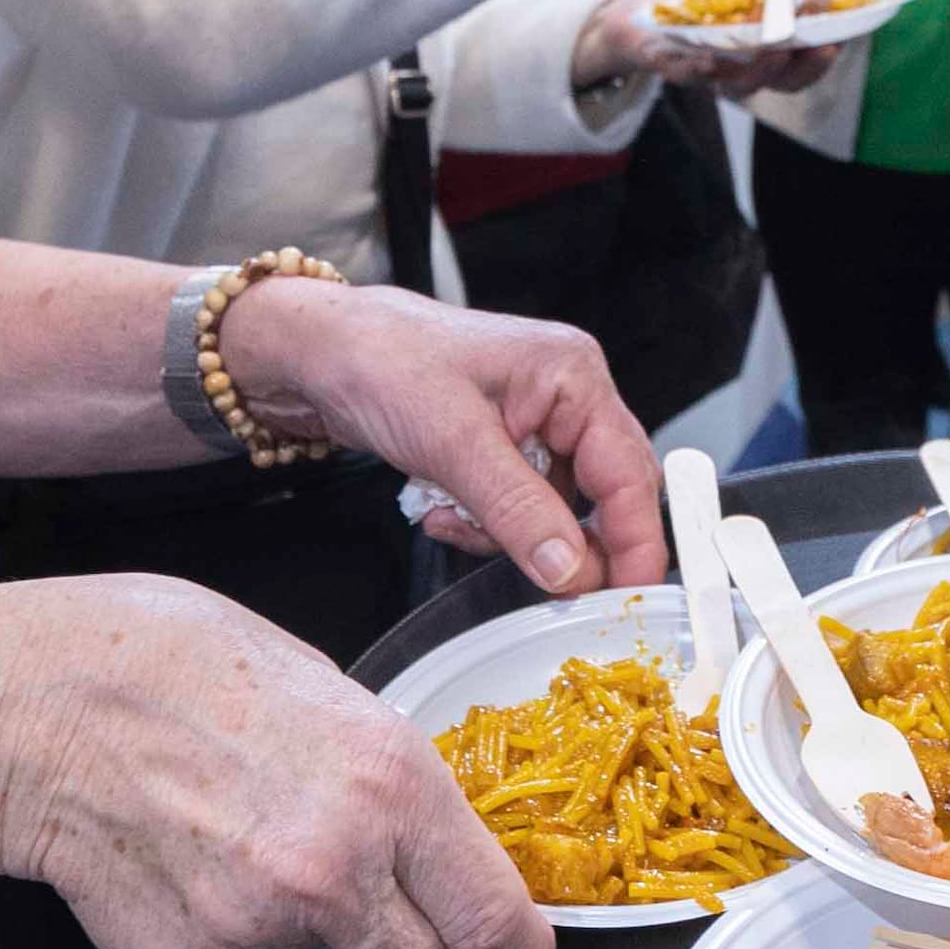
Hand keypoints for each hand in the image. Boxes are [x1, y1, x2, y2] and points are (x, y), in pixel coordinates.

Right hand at [0, 575, 549, 948]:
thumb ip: (381, 769)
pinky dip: (220, 916)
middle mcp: (337, 869)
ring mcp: (258, 925)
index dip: (514, 948)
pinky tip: (183, 848)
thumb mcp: (320, 683)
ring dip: (306, 917)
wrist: (36, 707)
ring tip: (240, 831)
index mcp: (390, 785)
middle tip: (385, 908)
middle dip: (415, 948)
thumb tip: (416, 823)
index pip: (491, 915)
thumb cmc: (169, 661)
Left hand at [209, 278, 667, 593]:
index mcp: (572, 376)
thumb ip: (518, 511)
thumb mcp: (453, 443)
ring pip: (554, 510)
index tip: (627, 597)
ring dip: (507, 533)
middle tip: (541, 585)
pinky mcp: (500, 446)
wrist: (315, 351)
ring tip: (452, 517)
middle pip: (601, 494)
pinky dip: (483, 524)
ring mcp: (533, 422)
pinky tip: (440, 510)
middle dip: (563, 542)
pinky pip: (516, 507)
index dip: (634, 541)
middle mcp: (563, 396)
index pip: (629, 472)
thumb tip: (571, 569)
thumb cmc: (379, 359)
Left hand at [582, 0, 845, 97]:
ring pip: (743, 84)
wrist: (631, 10)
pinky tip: (713, 56)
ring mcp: (709, 73)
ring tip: (772, 49)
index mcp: (764, 45)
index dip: (826, 52)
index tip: (843, 35)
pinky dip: (704, 67)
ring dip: (761, 68)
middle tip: (818, 46)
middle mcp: (742, 68)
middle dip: (803, 67)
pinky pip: (692, 75)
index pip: (805, 59)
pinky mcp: (674, 70)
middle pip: (783, 82)